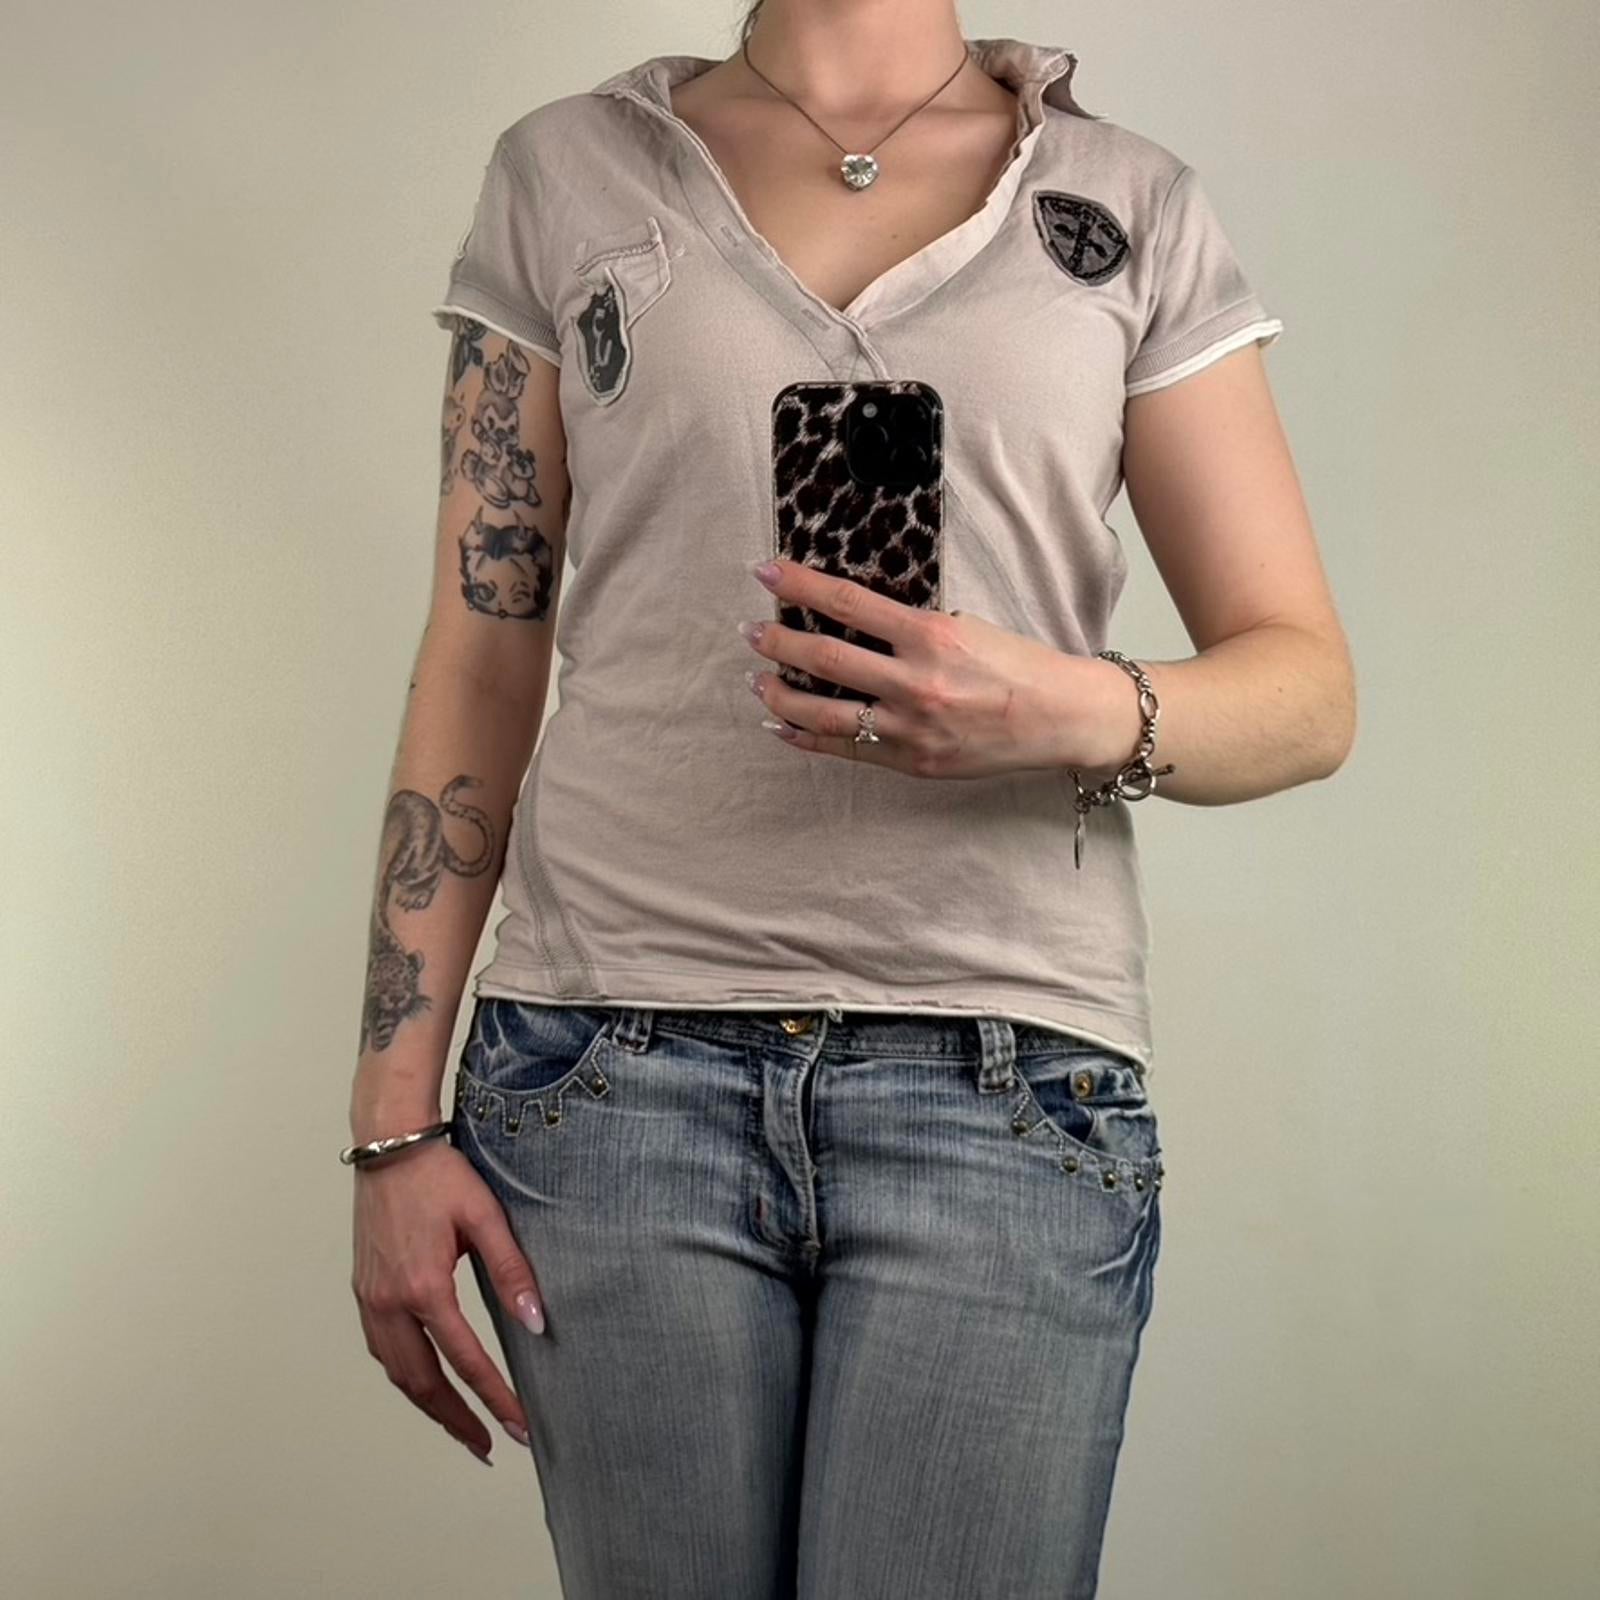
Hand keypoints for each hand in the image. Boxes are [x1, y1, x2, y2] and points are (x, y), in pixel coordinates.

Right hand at [350, 1139, 543, 1466]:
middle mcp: (389, 1301)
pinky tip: (425, 1381)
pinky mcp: (363, 1288)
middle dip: (456, 1419)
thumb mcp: (486, 1216)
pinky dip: (406, 1375)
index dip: (495, 1398)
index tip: (519, 1426)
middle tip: (489, 1445)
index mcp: (424, 1287)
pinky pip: (382, 1348)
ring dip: (428, 1404)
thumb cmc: (440, 1175)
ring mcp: (370, 1297)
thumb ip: (512, 1270)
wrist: (389, 1145)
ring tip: (460, 1425)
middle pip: (422, 1382)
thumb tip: (536, 1321)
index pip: (465, 1360)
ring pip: (396, 1371)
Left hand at [740, 558, 1133, 780]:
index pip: (848, 603)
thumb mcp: (967, 627)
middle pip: (825, 658)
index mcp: (931, 637)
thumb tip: (852, 617)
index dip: (800, 586)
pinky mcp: (913, 762)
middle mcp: (916, 683)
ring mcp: (911, 728)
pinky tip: (781, 728)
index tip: (766, 572)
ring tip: (757, 680)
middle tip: (751, 632)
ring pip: (824, 712)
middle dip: (778, 642)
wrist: (1063, 718)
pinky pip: (846, 750)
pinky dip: (808, 738)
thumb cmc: (1019, 666)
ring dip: (781, 695)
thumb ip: (911, 628)